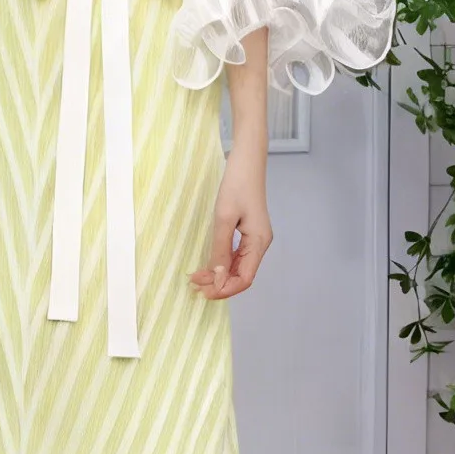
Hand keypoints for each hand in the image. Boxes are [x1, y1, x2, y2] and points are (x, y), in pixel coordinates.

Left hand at [191, 152, 270, 300]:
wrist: (246, 160)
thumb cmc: (237, 184)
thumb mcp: (224, 218)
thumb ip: (221, 249)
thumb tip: (217, 278)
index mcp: (259, 242)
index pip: (245, 278)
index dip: (225, 289)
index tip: (204, 292)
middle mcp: (260, 244)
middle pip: (241, 275)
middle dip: (219, 282)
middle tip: (194, 284)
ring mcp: (255, 238)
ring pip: (237, 266)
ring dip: (218, 274)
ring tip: (197, 277)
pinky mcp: (248, 232)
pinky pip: (236, 255)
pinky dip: (222, 263)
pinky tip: (208, 265)